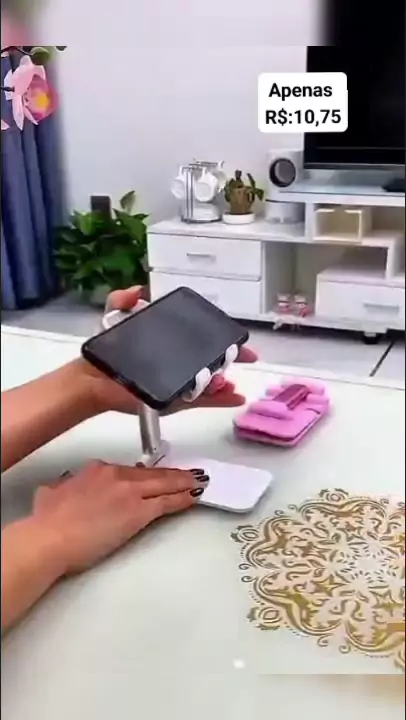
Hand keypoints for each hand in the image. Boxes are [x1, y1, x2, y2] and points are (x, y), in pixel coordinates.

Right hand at [32, 462, 207, 574]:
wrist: (50, 537)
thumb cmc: (47, 522)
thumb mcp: (50, 493)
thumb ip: (62, 487)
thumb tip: (60, 488)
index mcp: (97, 470)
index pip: (130, 470)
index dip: (147, 474)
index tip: (155, 476)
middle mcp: (116, 475)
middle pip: (151, 474)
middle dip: (172, 474)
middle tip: (188, 473)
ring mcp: (130, 492)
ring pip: (163, 484)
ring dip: (183, 483)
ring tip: (197, 482)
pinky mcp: (138, 512)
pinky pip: (166, 502)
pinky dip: (182, 498)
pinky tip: (193, 497)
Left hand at [86, 286, 256, 415]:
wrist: (95, 380)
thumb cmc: (108, 353)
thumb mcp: (116, 318)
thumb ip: (123, 300)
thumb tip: (139, 290)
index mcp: (172, 343)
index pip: (202, 338)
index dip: (222, 336)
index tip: (238, 335)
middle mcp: (180, 363)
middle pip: (214, 360)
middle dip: (232, 357)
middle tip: (246, 356)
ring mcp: (180, 383)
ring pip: (210, 382)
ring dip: (224, 380)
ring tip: (227, 379)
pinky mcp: (176, 401)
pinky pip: (202, 401)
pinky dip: (220, 400)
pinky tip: (233, 396)